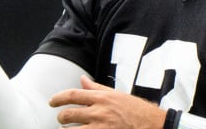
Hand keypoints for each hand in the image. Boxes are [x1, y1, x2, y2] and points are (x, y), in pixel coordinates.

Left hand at [49, 76, 166, 128]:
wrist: (153, 125)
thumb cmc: (136, 110)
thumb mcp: (117, 95)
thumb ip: (97, 88)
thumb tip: (82, 80)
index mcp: (102, 98)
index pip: (73, 95)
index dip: (58, 98)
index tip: (51, 102)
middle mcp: (99, 112)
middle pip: (68, 114)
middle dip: (61, 117)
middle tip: (61, 119)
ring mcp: (101, 128)